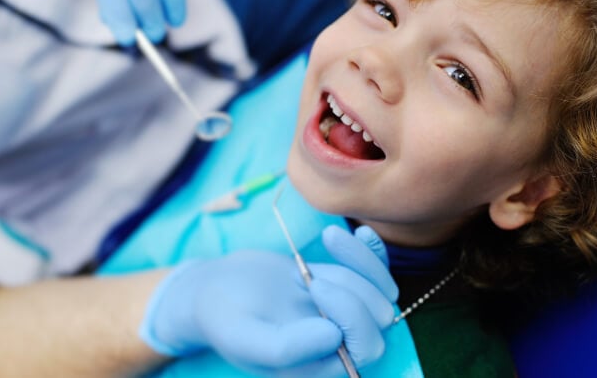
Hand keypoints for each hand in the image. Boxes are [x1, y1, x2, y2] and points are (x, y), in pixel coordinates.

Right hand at [140, 226, 397, 376]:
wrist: (215, 291)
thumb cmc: (224, 319)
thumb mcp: (244, 337)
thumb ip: (285, 348)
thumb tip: (334, 338)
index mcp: (320, 369)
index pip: (366, 348)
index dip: (351, 315)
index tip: (314, 285)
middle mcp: (339, 347)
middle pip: (380, 319)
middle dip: (351, 288)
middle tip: (308, 274)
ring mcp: (344, 316)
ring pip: (381, 290)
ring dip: (356, 264)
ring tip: (318, 252)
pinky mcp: (344, 288)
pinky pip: (377, 271)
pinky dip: (372, 251)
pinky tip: (360, 232)